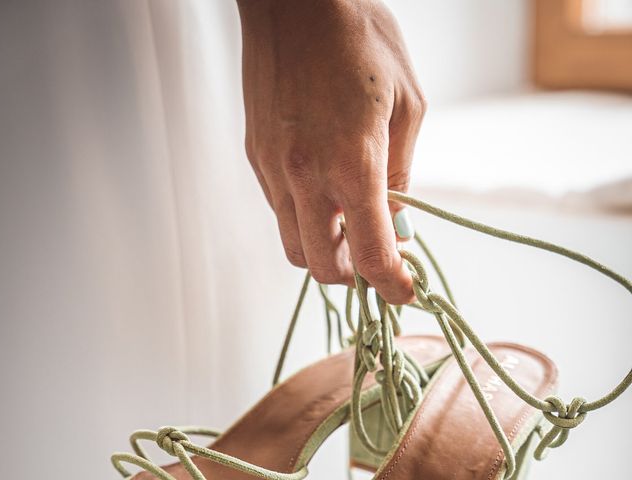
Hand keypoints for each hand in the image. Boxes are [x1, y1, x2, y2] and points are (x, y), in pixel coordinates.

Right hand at [237, 0, 424, 303]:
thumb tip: (397, 220)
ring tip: (348, 221)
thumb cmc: (360, 39)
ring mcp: (272, 168)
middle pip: (320, 267)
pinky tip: (321, 188)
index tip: (405, 292)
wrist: (294, 1)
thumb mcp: (407, 104)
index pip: (371, 256)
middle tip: (374, 256)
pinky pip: (278, 209)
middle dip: (352, 275)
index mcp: (352, 163)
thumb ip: (401, 173)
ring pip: (292, 243)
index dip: (393, 286)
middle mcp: (304, 176)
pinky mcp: (255, 156)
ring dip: (323, 248)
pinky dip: (303, 217)